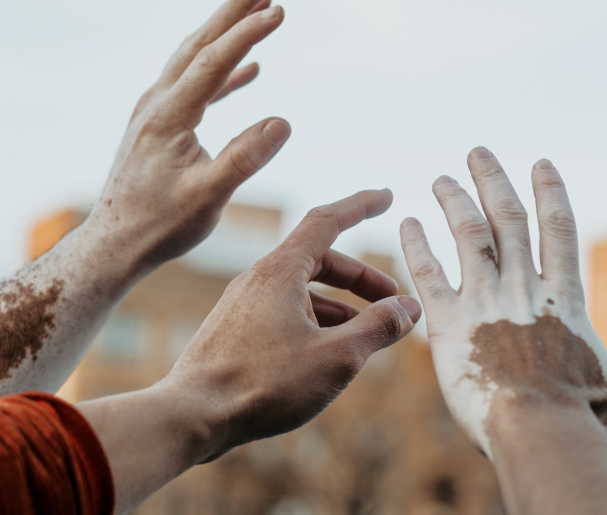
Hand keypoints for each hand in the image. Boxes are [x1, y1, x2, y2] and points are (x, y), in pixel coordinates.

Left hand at [86, 0, 288, 267]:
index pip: (213, 61)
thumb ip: (244, 159)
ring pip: (198, 57)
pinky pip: (198, 83)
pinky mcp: (163, 124)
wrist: (116, 241)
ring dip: (230, 31)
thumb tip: (283, 121)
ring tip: (262, 9)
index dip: (247, 33)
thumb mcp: (207, 197)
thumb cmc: (160, 224)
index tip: (279, 9)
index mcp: (169, 115)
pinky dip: (226, 69)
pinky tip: (251, 70)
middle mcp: (158, 102)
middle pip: (202, 42)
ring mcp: (158, 110)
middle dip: (236, 8)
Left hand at [165, 189, 421, 458]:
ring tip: (368, 334)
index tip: (387, 197)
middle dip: (361, 278)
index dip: (361, 206)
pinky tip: (327, 353)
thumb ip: (378, 327)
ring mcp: (243, 305)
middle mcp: (259, 279)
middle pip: (320, 260)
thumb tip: (410, 307)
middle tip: (392, 300)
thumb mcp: (336, 357)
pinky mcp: (235, 330)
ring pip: (302, 292)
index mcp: (281, 271)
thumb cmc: (262, 384)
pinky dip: (314, 323)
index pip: (327, 221)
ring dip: (340, 306)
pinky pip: (284, 313)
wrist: (188, 417)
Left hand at [399, 147, 606, 457]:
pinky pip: (428, 273)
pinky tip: (407, 222)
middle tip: (477, 152)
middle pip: (507, 217)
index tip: (541, 162)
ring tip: (441, 179)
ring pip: (468, 234)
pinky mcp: (448, 322)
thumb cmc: (582, 414)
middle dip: (493, 179)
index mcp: (565, 295)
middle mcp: (523, 286)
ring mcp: (484, 300)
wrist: (537, 432)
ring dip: (454, 200)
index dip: (550, 190)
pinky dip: (416, 245)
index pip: (558, 227)